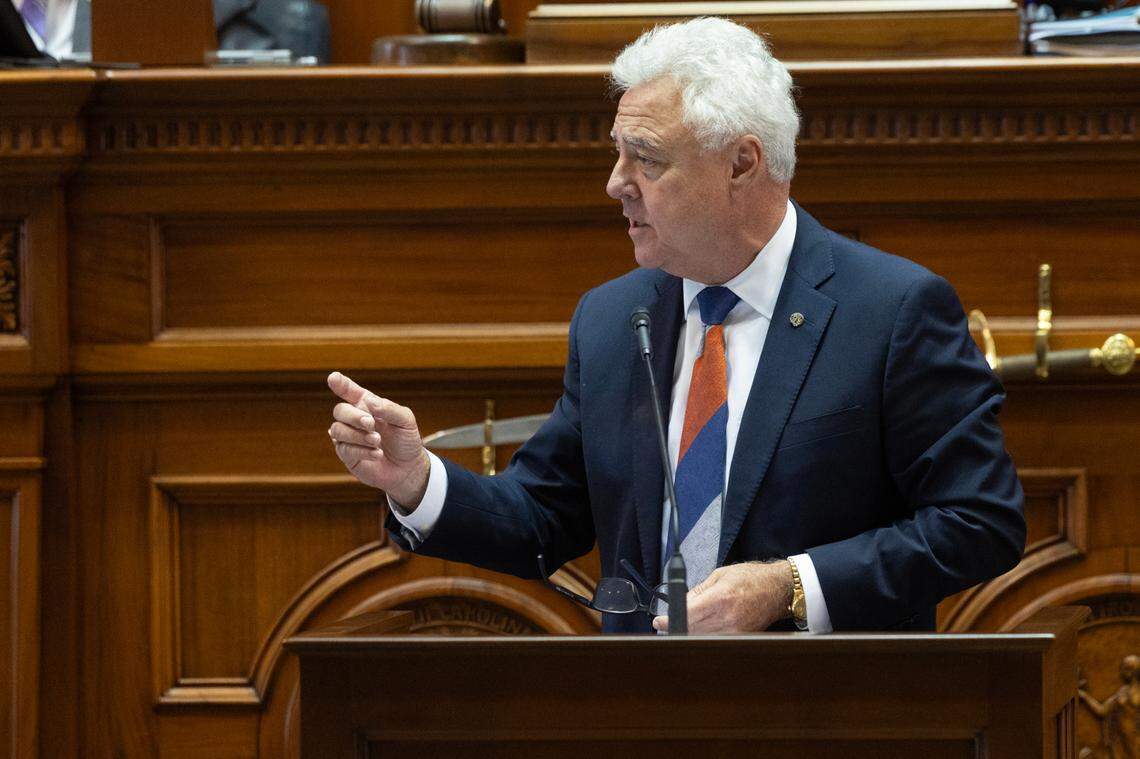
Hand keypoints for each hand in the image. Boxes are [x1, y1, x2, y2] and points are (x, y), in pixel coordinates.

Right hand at [327, 371, 429, 507]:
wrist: (408, 468)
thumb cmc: (406, 440)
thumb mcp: (406, 421)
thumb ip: (389, 409)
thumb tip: (369, 402)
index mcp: (368, 406)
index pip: (350, 391)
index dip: (340, 384)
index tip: (333, 378)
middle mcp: (355, 420)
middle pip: (340, 410)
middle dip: (354, 416)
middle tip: (371, 424)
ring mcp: (349, 438)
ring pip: (337, 430)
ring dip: (357, 435)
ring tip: (377, 441)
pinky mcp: (348, 455)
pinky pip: (344, 449)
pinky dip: (362, 450)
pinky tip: (377, 453)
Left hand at [652, 560, 793, 633]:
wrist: (778, 589)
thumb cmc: (752, 578)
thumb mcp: (720, 575)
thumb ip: (698, 591)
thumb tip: (681, 602)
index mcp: (720, 599)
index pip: (686, 615)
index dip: (668, 621)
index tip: (659, 621)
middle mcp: (727, 618)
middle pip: (691, 630)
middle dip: (674, 628)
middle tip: (664, 625)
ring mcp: (735, 631)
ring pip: (701, 638)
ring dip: (687, 633)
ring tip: (680, 626)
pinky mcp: (741, 638)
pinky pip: (715, 640)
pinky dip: (703, 637)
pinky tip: (699, 630)